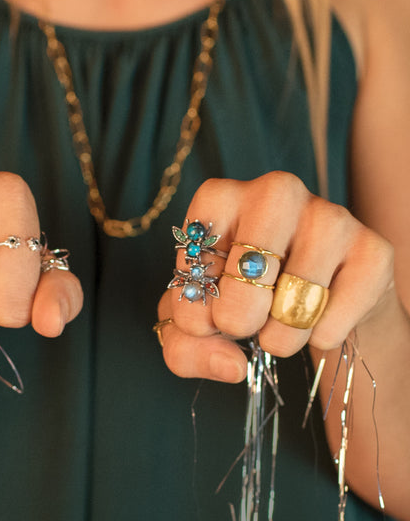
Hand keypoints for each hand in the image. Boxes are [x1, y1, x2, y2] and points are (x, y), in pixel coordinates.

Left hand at [157, 171, 393, 382]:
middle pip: (250, 266)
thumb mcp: (197, 323)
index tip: (204, 319)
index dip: (194, 304)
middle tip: (240, 327)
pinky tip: (313, 322)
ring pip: (297, 295)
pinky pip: (338, 314)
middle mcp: (276, 192)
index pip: (196, 253)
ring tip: (275, 327)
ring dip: (280, 335)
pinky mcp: (371, 250)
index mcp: (221, 197)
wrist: (308, 301)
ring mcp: (329, 216)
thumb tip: (231, 364)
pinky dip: (319, 336)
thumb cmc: (239, 301)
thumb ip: (184, 347)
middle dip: (237, 318)